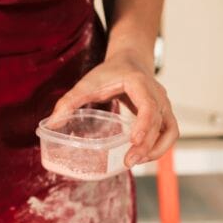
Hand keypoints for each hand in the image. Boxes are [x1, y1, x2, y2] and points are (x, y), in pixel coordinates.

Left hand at [52, 50, 178, 166]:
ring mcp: (164, 104)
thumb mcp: (87, 83)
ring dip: (157, 149)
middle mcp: (157, 94)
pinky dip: (160, 147)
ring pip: (170, 130)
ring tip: (136, 162)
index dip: (144, 124)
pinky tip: (143, 157)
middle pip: (160, 122)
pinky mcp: (164, 114)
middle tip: (128, 162)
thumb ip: (69, 102)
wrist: (130, 60)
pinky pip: (170, 133)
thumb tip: (52, 124)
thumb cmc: (110, 72)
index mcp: (140, 83)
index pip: (149, 106)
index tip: (133, 141)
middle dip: (146, 145)